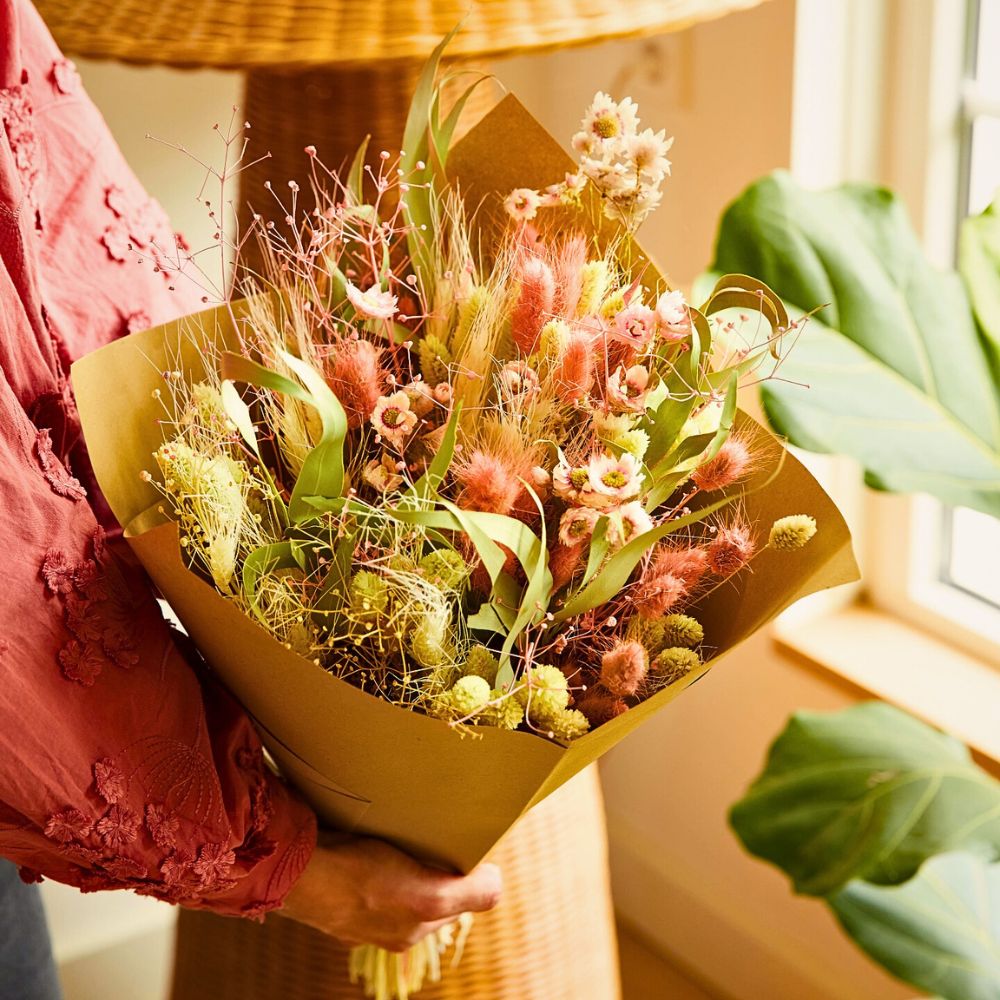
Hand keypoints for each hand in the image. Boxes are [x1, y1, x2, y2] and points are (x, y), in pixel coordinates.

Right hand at [278, 833, 501, 950]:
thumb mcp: (430, 897)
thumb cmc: (362, 882)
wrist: (297, 871)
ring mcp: (357, 902)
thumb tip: (496, 882)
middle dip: (436, 861)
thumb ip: (470, 895)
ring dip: (406, 850)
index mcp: (410, 931)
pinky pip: (367, 859)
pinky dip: (376, 844)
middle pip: (428, 885)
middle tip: (437, 828)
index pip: (456, 898)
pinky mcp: (336, 877)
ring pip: (398, 872)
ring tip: (406, 825)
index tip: (463, 842)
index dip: (465, 871)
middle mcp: (385, 924)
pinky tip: (373, 829)